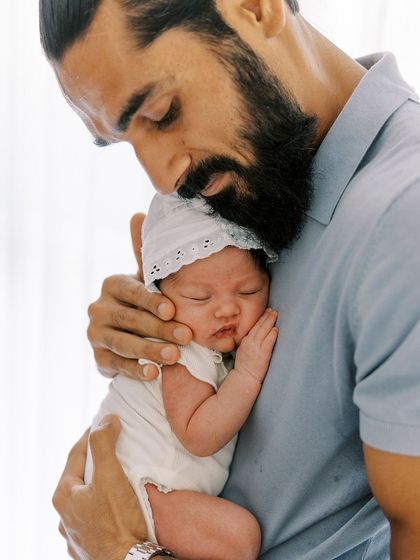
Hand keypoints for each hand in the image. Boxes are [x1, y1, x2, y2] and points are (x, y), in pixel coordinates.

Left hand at [53, 415, 146, 559]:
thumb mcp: (110, 476)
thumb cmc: (117, 522)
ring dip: (98, 485)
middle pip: (80, 477)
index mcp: (64, 496)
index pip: (76, 454)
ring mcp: (75, 533)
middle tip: (112, 447)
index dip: (91, 435)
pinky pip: (93, 518)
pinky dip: (102, 506)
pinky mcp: (88, 546)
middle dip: (95, 460)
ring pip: (86, 499)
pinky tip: (113, 506)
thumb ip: (104, 444)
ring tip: (116, 476)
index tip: (105, 423)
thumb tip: (106, 420)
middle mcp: (64, 516)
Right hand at [87, 214, 191, 379]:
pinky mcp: (97, 358)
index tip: (172, 310)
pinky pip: (115, 364)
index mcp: (112, 285)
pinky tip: (154, 374)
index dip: (151, 301)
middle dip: (158, 329)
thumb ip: (144, 254)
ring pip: (123, 343)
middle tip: (185, 337)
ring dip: (149, 350)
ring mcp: (96, 334)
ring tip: (173, 358)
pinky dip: (135, 370)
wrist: (128, 331)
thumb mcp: (146, 279)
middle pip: (130, 319)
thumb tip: (137, 214)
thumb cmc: (145, 301)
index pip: (131, 291)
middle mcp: (98, 308)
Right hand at [235, 308, 278, 382]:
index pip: (253, 327)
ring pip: (263, 331)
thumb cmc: (244, 366)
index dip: (260, 318)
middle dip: (265, 317)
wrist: (244, 377)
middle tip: (271, 310)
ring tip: (275, 315)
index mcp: (244, 341)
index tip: (265, 312)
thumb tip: (255, 335)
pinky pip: (268, 341)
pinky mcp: (263, 354)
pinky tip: (276, 329)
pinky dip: (272, 334)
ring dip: (269, 322)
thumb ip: (248, 342)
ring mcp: (256, 348)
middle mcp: (249, 342)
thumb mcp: (242, 351)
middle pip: (258, 326)